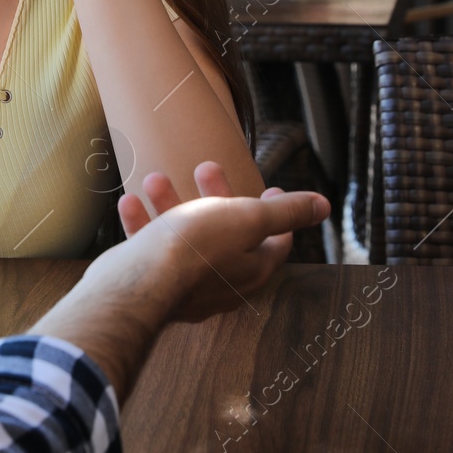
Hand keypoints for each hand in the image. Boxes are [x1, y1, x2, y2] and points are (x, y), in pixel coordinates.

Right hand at [30, 162, 327, 397]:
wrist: (137, 285)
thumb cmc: (195, 249)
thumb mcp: (246, 219)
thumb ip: (284, 212)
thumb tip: (323, 206)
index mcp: (252, 269)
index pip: (277, 241)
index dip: (279, 213)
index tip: (271, 188)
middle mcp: (222, 282)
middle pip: (227, 233)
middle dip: (216, 196)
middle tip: (206, 167)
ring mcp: (186, 286)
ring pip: (185, 237)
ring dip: (172, 203)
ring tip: (155, 178)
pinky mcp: (154, 284)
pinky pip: (152, 250)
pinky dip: (143, 224)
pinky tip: (129, 202)